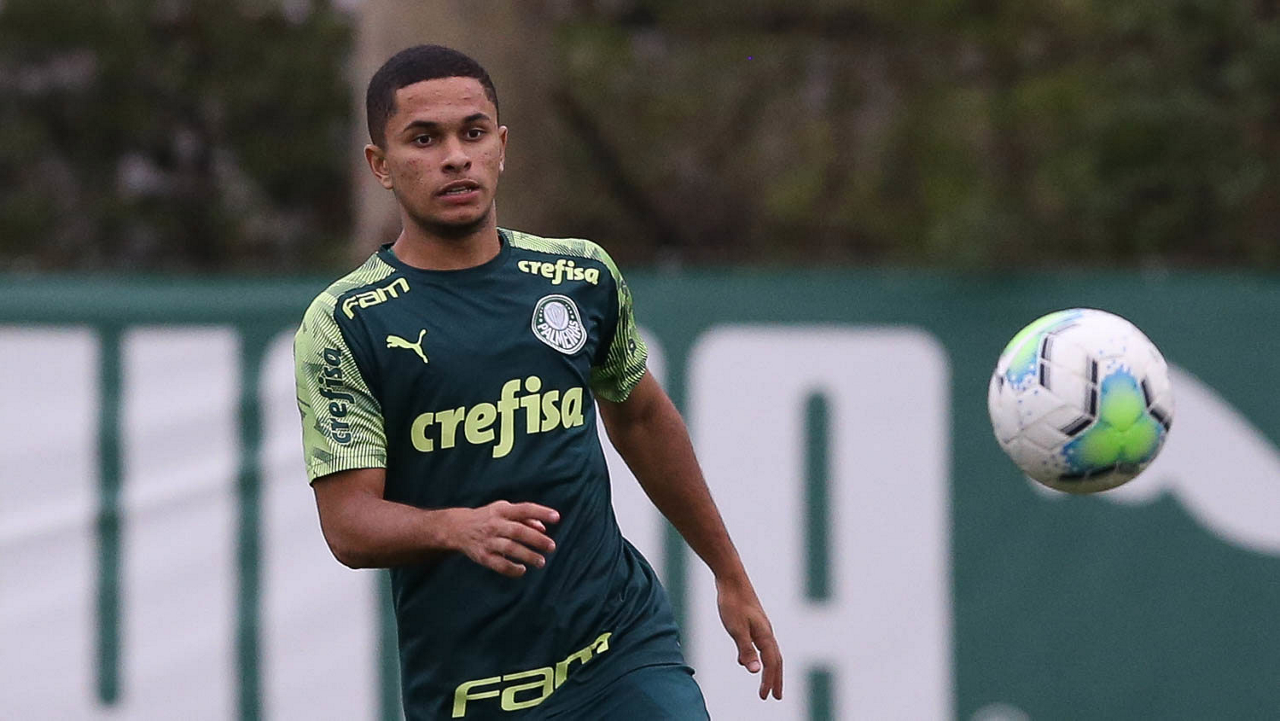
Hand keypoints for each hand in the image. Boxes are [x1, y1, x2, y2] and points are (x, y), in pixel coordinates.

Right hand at [449, 501, 559, 576]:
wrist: (457, 528)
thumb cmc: (488, 517)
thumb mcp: (504, 510)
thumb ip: (525, 517)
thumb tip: (544, 527)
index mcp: (502, 510)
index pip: (524, 509)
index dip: (541, 512)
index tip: (557, 518)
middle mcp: (494, 524)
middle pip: (518, 531)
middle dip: (537, 539)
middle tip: (551, 547)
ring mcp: (488, 541)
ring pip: (510, 549)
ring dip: (527, 556)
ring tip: (541, 561)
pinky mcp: (482, 556)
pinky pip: (499, 565)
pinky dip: (512, 569)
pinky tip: (522, 569)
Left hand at [716, 575, 782, 699]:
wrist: (731, 578)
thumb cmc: (733, 602)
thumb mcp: (736, 629)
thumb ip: (745, 649)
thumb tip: (754, 671)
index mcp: (764, 635)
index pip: (770, 664)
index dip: (768, 681)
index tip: (764, 697)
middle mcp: (766, 632)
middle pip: (776, 660)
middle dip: (776, 679)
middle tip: (776, 696)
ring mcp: (761, 626)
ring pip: (769, 652)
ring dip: (769, 669)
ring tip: (765, 682)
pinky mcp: (753, 621)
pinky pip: (760, 645)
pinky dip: (758, 657)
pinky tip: (745, 659)